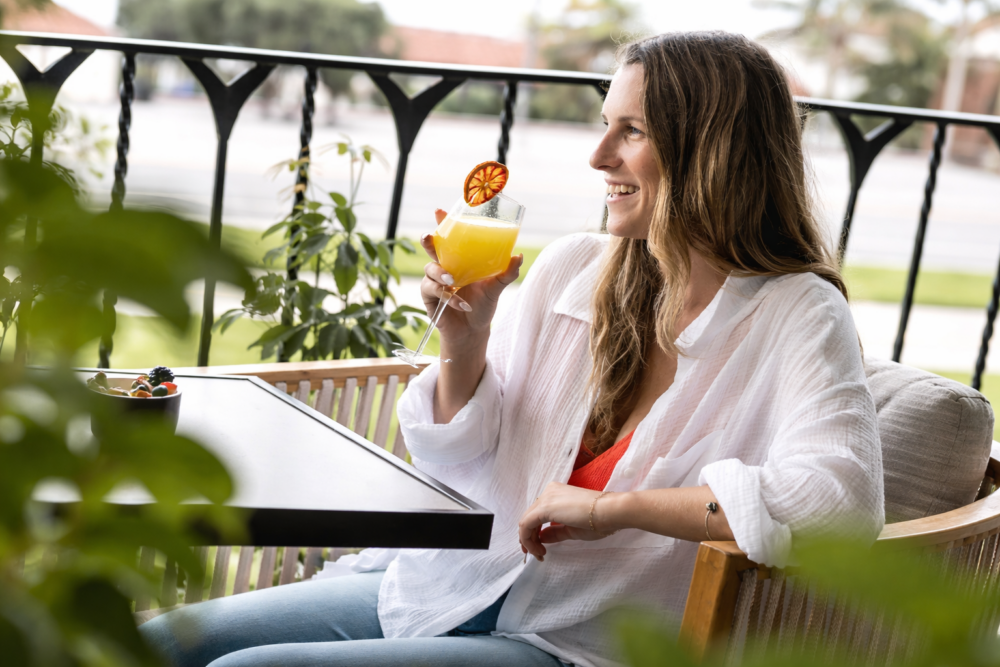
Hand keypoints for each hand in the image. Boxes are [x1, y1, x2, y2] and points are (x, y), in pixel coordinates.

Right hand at [420, 209, 522, 344]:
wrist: (473, 331)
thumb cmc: (483, 305)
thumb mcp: (496, 288)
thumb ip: (506, 273)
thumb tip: (518, 256)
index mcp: (459, 259)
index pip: (448, 238)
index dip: (442, 223)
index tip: (439, 210)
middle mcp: (444, 267)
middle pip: (431, 248)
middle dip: (428, 241)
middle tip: (429, 237)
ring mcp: (435, 281)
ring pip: (430, 269)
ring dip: (440, 272)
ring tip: (453, 279)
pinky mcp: (430, 298)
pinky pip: (434, 291)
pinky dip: (449, 297)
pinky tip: (462, 303)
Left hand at [518, 482, 613, 561]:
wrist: (610, 511)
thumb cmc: (598, 520)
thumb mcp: (572, 529)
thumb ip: (555, 532)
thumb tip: (541, 537)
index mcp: (556, 493)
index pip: (538, 514)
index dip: (534, 533)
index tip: (540, 548)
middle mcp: (548, 492)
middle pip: (530, 517)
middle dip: (529, 538)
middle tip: (537, 554)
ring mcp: (546, 498)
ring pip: (526, 521)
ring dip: (528, 541)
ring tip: (540, 554)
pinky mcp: (544, 507)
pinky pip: (526, 525)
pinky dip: (527, 539)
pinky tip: (538, 550)